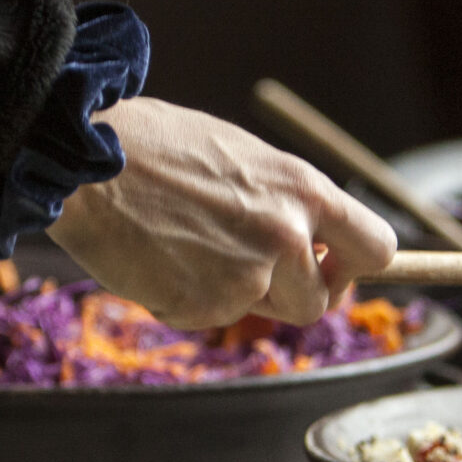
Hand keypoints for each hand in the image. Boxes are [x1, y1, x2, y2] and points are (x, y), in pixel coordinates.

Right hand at [47, 98, 398, 327]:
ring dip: (236, 295)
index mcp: (302, 188)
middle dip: (293, 295)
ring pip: (259, 312)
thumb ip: (283, 202)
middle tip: (253, 270)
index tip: (331, 264)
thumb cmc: (154, 145)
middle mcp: (285, 236)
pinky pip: (206, 316)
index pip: (377, 248)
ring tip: (190, 245)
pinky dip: (184, 298)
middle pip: (320, 302)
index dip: (355, 264)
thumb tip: (310, 241)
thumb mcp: (242, 157)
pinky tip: (156, 256)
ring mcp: (245, 277)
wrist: (84, 158)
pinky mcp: (202, 307)